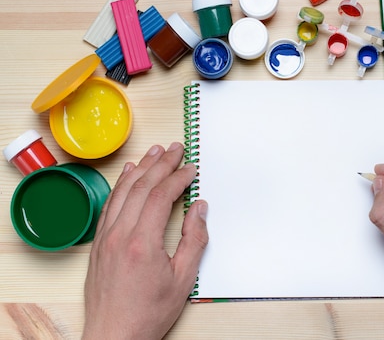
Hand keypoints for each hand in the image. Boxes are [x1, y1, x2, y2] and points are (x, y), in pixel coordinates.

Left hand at [83, 143, 208, 339]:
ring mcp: (106, 238)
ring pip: (123, 192)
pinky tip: (127, 174)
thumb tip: (199, 209)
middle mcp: (120, 235)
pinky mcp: (98, 244)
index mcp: (143, 242)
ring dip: (140, 168)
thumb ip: (194, 240)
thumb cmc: (148, 313)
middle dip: (161, 163)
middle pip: (141, 187)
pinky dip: (120, 185)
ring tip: (154, 152)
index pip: (162, 196)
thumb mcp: (183, 279)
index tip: (191, 168)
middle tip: (175, 148)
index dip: (178, 177)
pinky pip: (109, 205)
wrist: (114, 336)